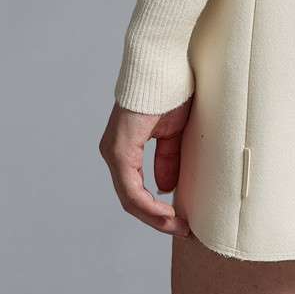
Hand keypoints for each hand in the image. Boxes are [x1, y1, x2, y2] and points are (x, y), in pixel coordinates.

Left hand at [99, 96, 193, 235]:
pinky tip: (167, 212)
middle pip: (131, 199)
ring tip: (177, 225)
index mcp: (125, 148)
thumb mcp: (173, 134)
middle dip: (156, 219)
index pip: (135, 190)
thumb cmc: (170, 91)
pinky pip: (130, 188)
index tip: (180, 220)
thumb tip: (165, 187)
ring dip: (154, 216)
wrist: (163, 64)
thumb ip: (167, 160)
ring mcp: (113, 152)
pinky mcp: (119, 149)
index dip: (156, 209)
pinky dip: (148, 205)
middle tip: (181, 229)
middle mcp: (113, 153)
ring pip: (129, 198)